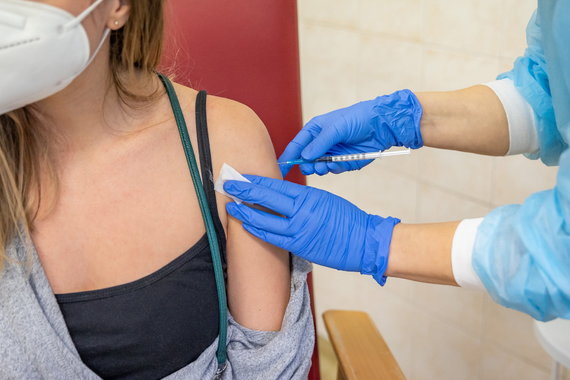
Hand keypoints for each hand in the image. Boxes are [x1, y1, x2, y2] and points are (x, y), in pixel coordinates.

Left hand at [223, 175, 399, 284]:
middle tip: (227, 185)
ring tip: (231, 207)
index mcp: (308, 196)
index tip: (240, 176)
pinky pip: (272, 238)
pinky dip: (258, 231)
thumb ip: (301, 197)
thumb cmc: (346, 219)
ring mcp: (298, 230)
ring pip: (264, 220)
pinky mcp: (299, 247)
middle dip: (243, 191)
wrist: (364, 241)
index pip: (274, 185)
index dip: (254, 181)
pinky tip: (247, 226)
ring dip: (245, 213)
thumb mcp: (324, 199)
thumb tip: (279, 195)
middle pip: (264, 199)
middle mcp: (301, 212)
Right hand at [279, 89, 422, 176]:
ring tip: (326, 164)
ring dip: (320, 168)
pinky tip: (338, 163)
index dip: (287, 157)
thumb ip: (320, 143)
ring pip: (318, 168)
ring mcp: (331, 154)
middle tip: (312, 165)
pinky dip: (334, 169)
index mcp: (315, 131)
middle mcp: (321, 144)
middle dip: (307, 165)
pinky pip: (333, 170)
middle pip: (305, 160)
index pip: (296, 146)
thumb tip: (305, 157)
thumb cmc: (357, 119)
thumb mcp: (336, 128)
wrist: (381, 125)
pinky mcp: (343, 163)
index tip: (280, 169)